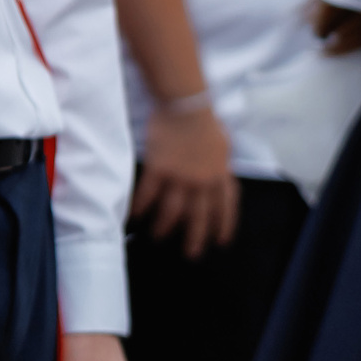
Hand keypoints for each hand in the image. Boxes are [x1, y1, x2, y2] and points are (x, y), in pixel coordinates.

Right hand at [133, 100, 237, 256]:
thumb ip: (221, 164)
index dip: (223, 227)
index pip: (225, 208)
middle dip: (195, 238)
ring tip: (157, 237)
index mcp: (221, 175)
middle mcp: (203, 182)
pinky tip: (134, 216)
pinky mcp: (159, 169)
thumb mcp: (224, 145)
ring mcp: (181, 177)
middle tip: (190, 253)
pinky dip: (141, 206)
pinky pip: (149, 194)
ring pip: (173, 210)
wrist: (186, 106)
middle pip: (199, 217)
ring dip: (164, 226)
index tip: (220, 241)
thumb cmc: (204, 121)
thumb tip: (221, 173)